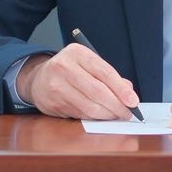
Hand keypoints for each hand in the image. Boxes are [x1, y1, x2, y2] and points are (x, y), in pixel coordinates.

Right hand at [14, 43, 139, 120]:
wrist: (38, 78)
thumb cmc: (70, 70)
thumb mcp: (88, 64)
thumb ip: (109, 76)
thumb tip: (129, 93)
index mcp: (77, 53)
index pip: (104, 72)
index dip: (121, 89)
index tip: (133, 101)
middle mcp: (64, 67)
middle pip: (97, 91)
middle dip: (117, 106)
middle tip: (127, 113)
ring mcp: (56, 86)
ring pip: (89, 107)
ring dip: (107, 115)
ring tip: (115, 115)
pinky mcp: (53, 103)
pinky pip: (80, 115)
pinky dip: (94, 118)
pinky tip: (100, 116)